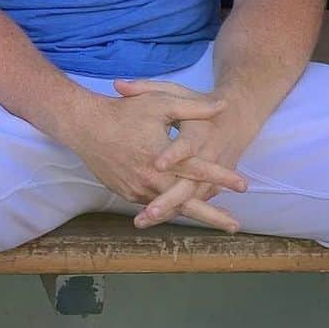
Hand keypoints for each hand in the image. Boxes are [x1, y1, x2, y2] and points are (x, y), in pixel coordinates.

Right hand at [69, 82, 244, 231]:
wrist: (85, 127)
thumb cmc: (126, 112)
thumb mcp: (162, 102)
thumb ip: (194, 107)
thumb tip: (223, 105)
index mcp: (161, 157)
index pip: (198, 169)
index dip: (222, 177)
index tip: (243, 185)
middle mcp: (150, 179)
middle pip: (186, 202)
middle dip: (212, 216)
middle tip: (235, 226)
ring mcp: (137, 190)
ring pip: (170, 207)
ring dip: (193, 213)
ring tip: (218, 221)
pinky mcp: (128, 193)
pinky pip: (155, 203)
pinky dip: (172, 208)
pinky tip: (188, 210)